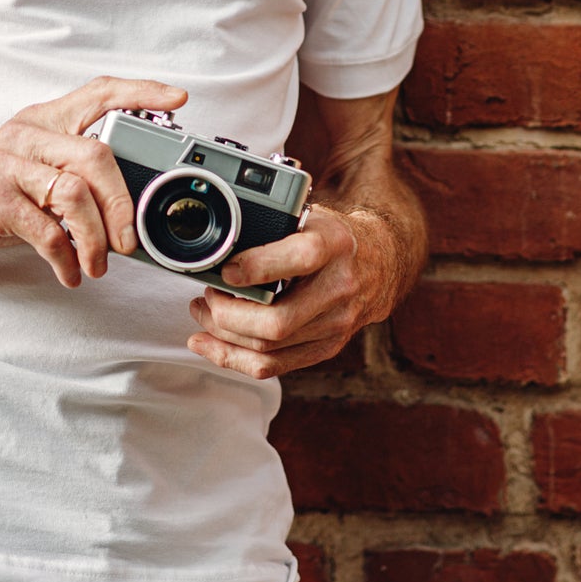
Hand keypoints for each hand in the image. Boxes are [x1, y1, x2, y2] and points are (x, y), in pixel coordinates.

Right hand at [0, 76, 186, 288]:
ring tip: (97, 264)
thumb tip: (130, 206)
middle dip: (123, 203)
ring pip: (74, 192)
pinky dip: (65, 257)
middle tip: (129, 241)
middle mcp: (25, 135)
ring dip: (96, 237)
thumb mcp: (27, 170)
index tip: (177, 100)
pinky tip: (69, 272)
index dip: (141, 92)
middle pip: (96, 154)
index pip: (98, 92)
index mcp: (41, 121)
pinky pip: (44, 230)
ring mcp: (5, 166)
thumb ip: (70, 173)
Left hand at [185, 204, 409, 378]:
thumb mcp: (309, 215)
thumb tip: (221, 237)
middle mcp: (339, 288)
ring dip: (224, 336)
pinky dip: (234, 358)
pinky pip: (274, 366)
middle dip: (227, 315)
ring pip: (269, 348)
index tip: (226, 269)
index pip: (299, 258)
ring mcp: (335, 324)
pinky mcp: (327, 347)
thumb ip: (272, 224)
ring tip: (202, 314)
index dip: (256, 267)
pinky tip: (209, 345)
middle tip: (207, 296)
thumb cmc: (331, 236)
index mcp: (334, 244)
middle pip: (277, 321)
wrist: (379, 263)